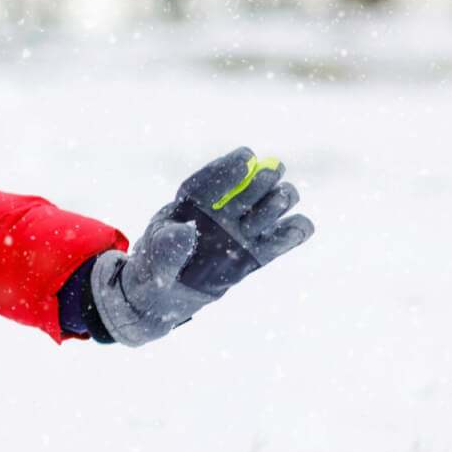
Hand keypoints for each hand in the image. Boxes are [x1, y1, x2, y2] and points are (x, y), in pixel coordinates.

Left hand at [91, 148, 313, 346]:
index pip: (211, 181)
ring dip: (280, 200)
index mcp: (192, 203)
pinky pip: (286, 237)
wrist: (167, 294)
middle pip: (248, 188)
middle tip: (271, 174)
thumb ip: (168, 245)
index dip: (229, 166)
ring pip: (272, 206)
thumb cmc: (157, 266)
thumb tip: (188, 231)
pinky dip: (296, 230)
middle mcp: (222, 212)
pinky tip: (297, 226)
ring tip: (280, 199)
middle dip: (261, 180)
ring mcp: (243, 231)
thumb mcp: (155, 257)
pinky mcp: (258, 253)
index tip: (247, 157)